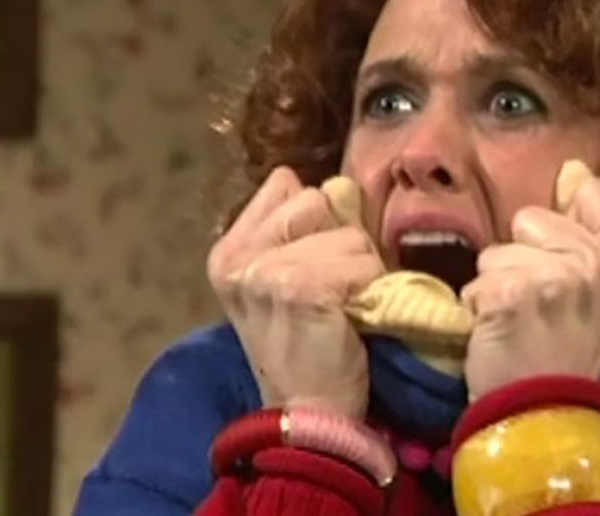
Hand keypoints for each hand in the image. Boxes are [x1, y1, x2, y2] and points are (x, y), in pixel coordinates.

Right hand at [206, 166, 383, 418]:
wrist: (308, 414)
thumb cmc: (306, 349)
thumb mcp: (282, 284)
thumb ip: (299, 232)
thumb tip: (339, 187)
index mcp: (228, 251)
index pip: (285, 185)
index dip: (316, 219)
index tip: (315, 263)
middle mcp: (239, 258)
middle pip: (317, 201)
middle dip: (341, 240)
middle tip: (334, 289)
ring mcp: (266, 271)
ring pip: (348, 234)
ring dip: (361, 268)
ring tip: (344, 306)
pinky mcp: (301, 287)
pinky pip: (362, 262)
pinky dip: (371, 288)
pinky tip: (354, 317)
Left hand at [460, 173, 599, 399]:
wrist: (547, 415)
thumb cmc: (571, 352)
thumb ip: (595, 231)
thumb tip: (573, 173)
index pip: (593, 193)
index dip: (566, 224)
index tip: (567, 266)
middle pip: (534, 218)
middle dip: (526, 256)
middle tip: (542, 306)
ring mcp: (557, 276)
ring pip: (498, 250)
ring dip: (499, 283)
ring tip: (519, 321)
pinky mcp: (512, 292)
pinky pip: (476, 280)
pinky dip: (477, 306)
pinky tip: (498, 332)